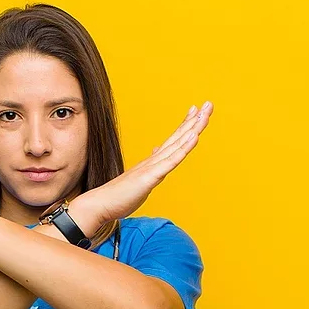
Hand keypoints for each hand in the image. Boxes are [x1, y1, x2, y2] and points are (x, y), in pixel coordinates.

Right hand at [78, 101, 213, 223]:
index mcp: (152, 162)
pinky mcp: (150, 177)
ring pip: (177, 144)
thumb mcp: (140, 180)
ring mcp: (152, 167)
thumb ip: (151, 167)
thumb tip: (157, 152)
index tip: (195, 111)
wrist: (99, 204)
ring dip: (193, 128)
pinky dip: (184, 148)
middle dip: (195, 120)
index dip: (185, 125)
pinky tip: (194, 136)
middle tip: (208, 104)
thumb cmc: (118, 196)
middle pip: (178, 137)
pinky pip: (171, 161)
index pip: (173, 140)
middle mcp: (153, 160)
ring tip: (204, 112)